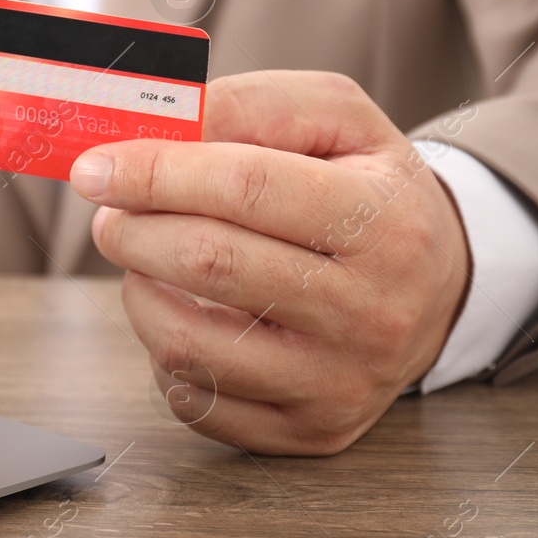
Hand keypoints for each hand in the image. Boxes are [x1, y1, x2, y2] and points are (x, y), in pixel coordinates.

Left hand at [70, 72, 470, 455]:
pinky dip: (165, 354)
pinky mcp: (311, 430)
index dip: (156, 173)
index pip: (245, 187)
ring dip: (140, 291)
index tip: (97, 167)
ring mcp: (340, 380)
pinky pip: (196, 399)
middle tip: (111, 213)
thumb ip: (253, 106)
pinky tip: (185, 315)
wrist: (440, 288)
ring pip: (188, 343)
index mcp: (383, 219)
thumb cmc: (370, 193)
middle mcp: (371, 310)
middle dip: (133, 229)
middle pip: (209, 264)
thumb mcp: (337, 120)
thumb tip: (165, 128)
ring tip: (148, 260)